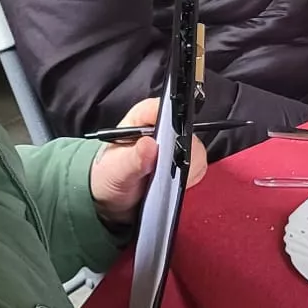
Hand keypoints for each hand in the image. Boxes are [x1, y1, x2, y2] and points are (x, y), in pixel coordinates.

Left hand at [88, 99, 209, 225]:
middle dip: (180, 155)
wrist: (112, 200)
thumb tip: (150, 146)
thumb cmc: (110, 176)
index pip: (169, 108)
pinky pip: (198, 169)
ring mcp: (177, 146)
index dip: (174, 125)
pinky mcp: (184, 164)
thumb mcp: (116, 169)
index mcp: (145, 117)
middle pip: (188, 132)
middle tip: (166, 173)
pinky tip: (173, 189)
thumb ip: (133, 159)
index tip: (170, 148)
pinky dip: (190, 181)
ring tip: (165, 184)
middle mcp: (164, 128)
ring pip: (197, 152)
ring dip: (186, 171)